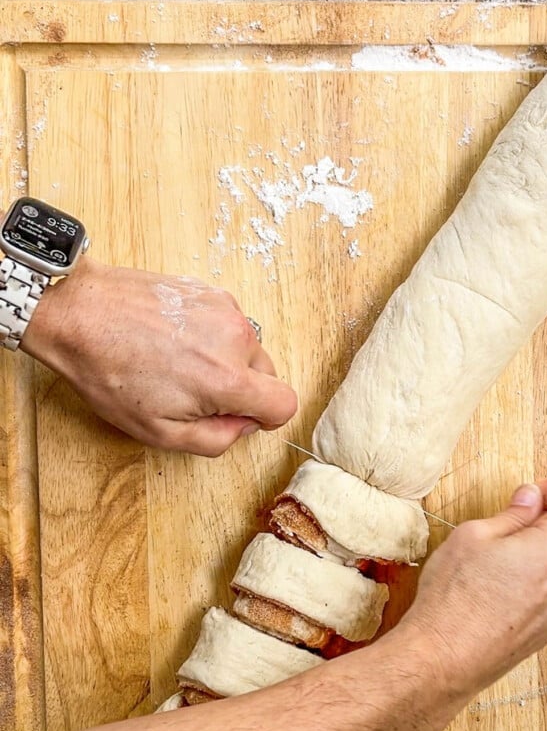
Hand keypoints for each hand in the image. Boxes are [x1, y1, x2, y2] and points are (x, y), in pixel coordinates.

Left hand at [21, 257, 297, 455]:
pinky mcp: (210, 291)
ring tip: (177, 362)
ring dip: (224, 360)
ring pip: (246, 348)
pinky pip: (228, 323)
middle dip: (240, 389)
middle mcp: (236, 339)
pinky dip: (210, 336)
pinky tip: (173, 339)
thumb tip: (240, 428)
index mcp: (227, 380)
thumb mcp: (159, 431)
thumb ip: (214, 440)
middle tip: (194, 393)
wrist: (79, 314)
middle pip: (266, 375)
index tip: (237, 416)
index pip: (285, 404)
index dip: (264, 418)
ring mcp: (225, 309)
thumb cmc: (109, 372)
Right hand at [396, 478, 546, 727]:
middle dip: (541, 525)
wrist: (444, 660)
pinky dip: (530, 583)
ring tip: (491, 567)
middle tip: (500, 529)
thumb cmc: (455, 597)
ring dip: (534, 556)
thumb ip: (513, 514)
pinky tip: (493, 592)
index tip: (537, 494)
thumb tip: (531, 499)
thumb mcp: (474, 536)